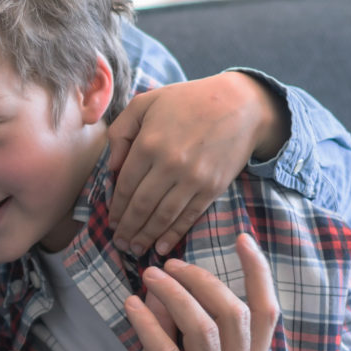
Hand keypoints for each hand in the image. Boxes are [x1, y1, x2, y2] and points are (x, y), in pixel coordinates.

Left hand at [86, 234, 276, 350]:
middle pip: (236, 315)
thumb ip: (175, 326)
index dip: (258, 273)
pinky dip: (148, 323)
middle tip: (168, 262)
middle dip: (202, 279)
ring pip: (206, 330)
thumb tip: (171, 279)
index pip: (267, 315)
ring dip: (175, 294)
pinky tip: (130, 304)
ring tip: (148, 275)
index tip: (241, 237)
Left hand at [106, 72, 287, 255]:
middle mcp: (169, 165)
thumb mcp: (146, 103)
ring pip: (163, 216)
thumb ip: (120, 131)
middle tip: (119, 243)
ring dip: (146, 236)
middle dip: (127, 229)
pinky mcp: (212, 188)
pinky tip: (162, 247)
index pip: (125, 186)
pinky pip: (189, 216)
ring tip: (135, 250)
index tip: (110, 222)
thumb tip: (111, 167)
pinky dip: (174, 234)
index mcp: (148, 144)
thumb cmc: (187, 100)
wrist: (239, 105)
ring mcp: (193, 179)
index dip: (115, 208)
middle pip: (141, 206)